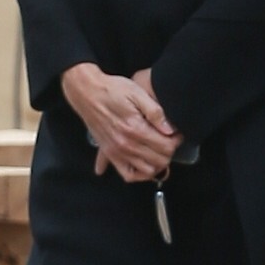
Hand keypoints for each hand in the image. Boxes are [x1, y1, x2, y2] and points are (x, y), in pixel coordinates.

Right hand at [61, 63, 180, 182]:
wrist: (87, 92)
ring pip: (147, 171)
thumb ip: (155, 112)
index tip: (177, 133)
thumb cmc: (112, 90)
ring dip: (158, 164)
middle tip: (171, 141)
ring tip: (160, 151)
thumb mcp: (137, 93)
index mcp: (135, 129)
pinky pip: (127, 175)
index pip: (166, 146)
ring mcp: (117, 152)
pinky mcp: (110, 153)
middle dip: (170, 152)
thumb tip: (170, 129)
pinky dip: (139, 174)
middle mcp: (126, 144)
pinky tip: (144, 165)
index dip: (176, 140)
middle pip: (159, 160)